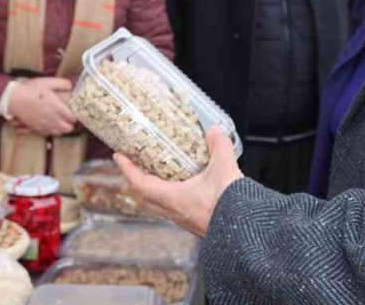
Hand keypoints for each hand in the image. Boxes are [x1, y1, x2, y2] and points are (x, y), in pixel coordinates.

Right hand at [7, 77, 76, 135]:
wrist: (14, 99)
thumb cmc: (31, 90)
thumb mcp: (48, 82)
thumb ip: (62, 83)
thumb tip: (71, 86)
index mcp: (58, 108)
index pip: (73, 118)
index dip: (75, 115)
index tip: (73, 110)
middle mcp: (53, 120)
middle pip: (68, 128)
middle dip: (70, 123)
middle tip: (68, 117)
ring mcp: (45, 126)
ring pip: (59, 133)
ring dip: (62, 128)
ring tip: (59, 121)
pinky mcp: (37, 129)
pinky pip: (49, 134)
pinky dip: (52, 130)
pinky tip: (50, 123)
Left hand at [114, 126, 243, 236]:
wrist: (245, 233)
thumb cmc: (230, 206)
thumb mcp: (225, 168)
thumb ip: (219, 146)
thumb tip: (214, 131)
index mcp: (173, 199)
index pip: (140, 184)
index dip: (127, 169)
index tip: (118, 156)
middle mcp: (174, 211)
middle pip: (144, 197)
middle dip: (136, 179)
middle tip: (134, 164)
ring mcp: (184, 219)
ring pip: (158, 204)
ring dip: (152, 189)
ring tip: (155, 173)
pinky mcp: (194, 222)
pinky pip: (173, 208)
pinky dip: (169, 195)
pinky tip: (182, 186)